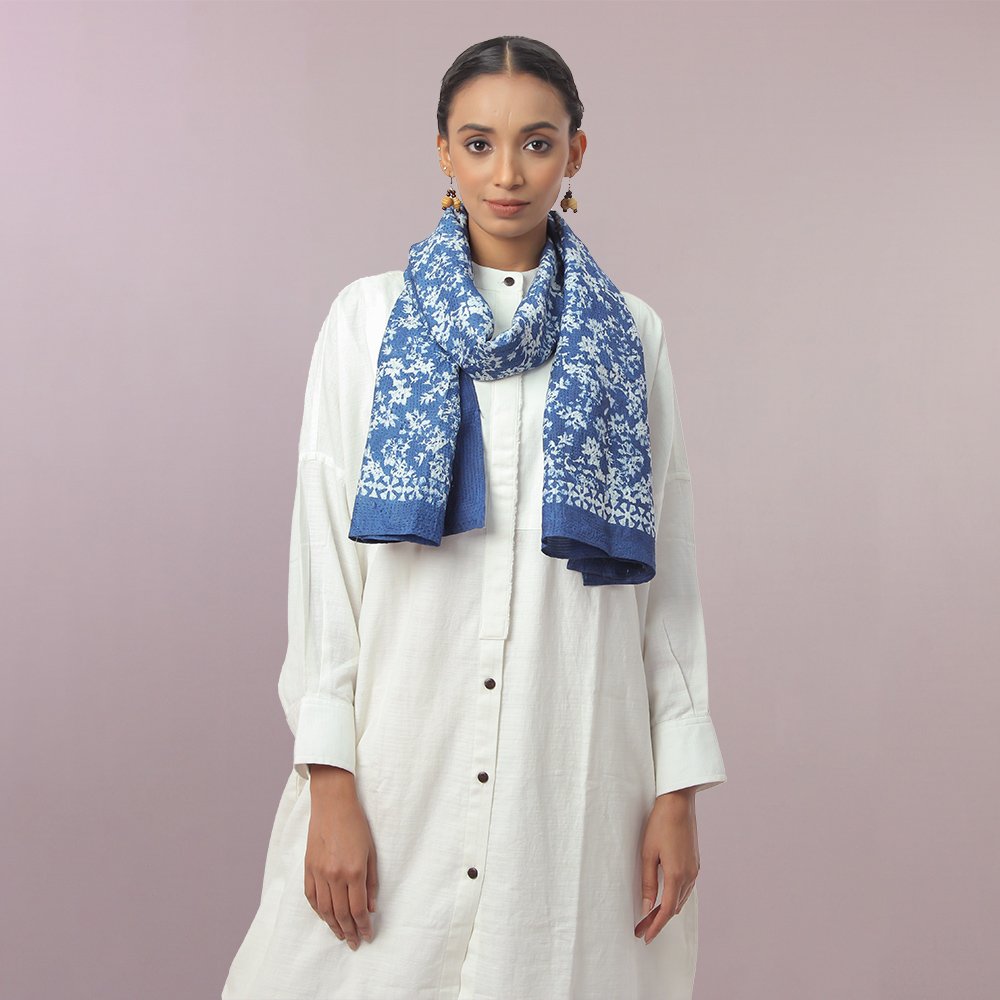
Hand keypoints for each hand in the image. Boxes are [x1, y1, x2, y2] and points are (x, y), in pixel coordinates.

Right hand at [304, 765, 378, 949]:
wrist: (332, 804)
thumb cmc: (356, 824)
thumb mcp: (372, 851)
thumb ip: (372, 882)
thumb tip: (372, 908)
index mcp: (353, 871)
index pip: (358, 909)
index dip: (363, 926)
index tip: (367, 937)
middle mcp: (334, 876)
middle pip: (340, 914)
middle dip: (349, 932)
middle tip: (354, 943)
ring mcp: (319, 873)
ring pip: (324, 909)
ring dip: (333, 926)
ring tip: (341, 936)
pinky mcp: (308, 868)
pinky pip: (311, 897)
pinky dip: (318, 911)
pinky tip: (325, 917)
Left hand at [634, 788, 699, 943]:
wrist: (678, 804)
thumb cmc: (659, 825)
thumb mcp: (647, 853)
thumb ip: (648, 882)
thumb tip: (647, 907)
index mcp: (677, 875)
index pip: (666, 911)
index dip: (655, 926)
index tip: (645, 937)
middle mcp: (689, 876)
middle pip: (674, 907)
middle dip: (658, 920)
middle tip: (641, 928)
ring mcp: (695, 869)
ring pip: (681, 899)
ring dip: (667, 909)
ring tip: (650, 916)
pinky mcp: (695, 863)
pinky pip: (686, 888)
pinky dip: (675, 897)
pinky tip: (665, 896)